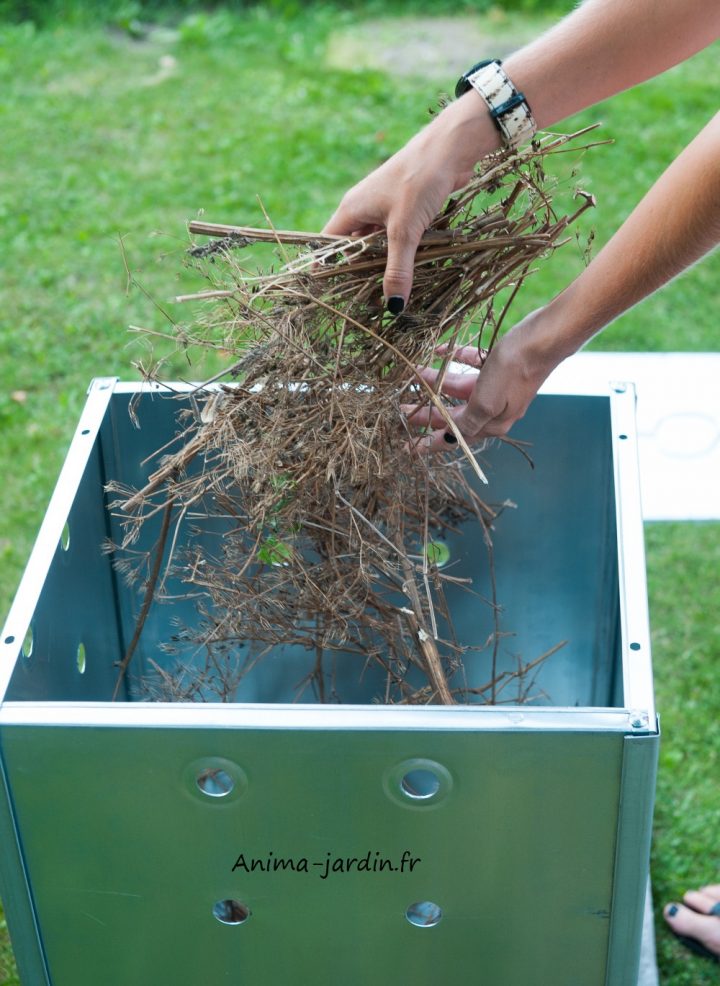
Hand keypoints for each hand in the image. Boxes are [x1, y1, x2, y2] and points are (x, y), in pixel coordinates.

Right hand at [322, 96, 498, 307]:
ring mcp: (384, 206)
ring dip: (383, 262)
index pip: (328, 243)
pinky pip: (396, 235)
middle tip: (367, 300)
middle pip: (352, 246)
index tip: (336, 293)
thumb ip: (398, 269)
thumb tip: (393, 306)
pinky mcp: (405, 206)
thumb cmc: (419, 182)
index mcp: (352, 209)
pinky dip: (401, 251)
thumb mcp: (405, 231)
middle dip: (359, 270)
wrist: (450, 148)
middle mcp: (363, 207)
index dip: (329, 267)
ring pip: (376, 242)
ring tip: (389, 289)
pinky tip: (410, 267)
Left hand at [403, 308, 566, 449]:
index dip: (430, 444)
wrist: (544, 339)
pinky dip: (456, 359)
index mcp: (491, 422)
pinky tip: (439, 350)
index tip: (408, 449)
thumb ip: (466, 422)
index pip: (455, 438)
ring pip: (458, 387)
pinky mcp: (499, 365)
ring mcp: (496, 386)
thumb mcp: (485, 403)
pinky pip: (471, 364)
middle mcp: (493, 408)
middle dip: (427, 411)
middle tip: (400, 409)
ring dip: (436, 381)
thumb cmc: (513, 372)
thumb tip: (452, 441)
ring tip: (413, 373)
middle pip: (453, 413)